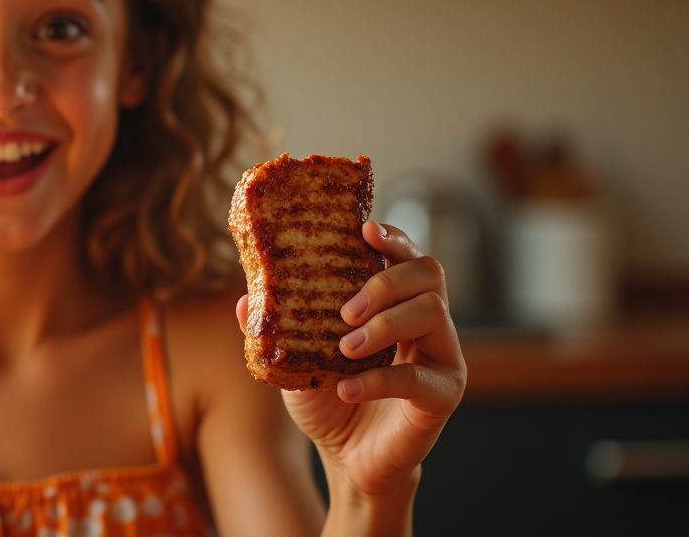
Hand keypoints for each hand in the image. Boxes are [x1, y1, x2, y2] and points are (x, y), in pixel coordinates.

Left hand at [235, 221, 466, 496]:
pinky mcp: (444, 393)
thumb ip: (275, 327)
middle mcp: (427, 320)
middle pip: (428, 272)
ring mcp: (442, 354)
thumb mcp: (294, 358)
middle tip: (344, 310)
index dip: (391, 236)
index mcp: (396, 301)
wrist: (347, 458)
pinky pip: (420, 376)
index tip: (364, 230)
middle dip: (384, 281)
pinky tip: (346, 389)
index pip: (405, 255)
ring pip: (433, 312)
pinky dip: (379, 379)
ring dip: (383, 325)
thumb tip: (244, 300)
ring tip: (345, 348)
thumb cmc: (327, 398)